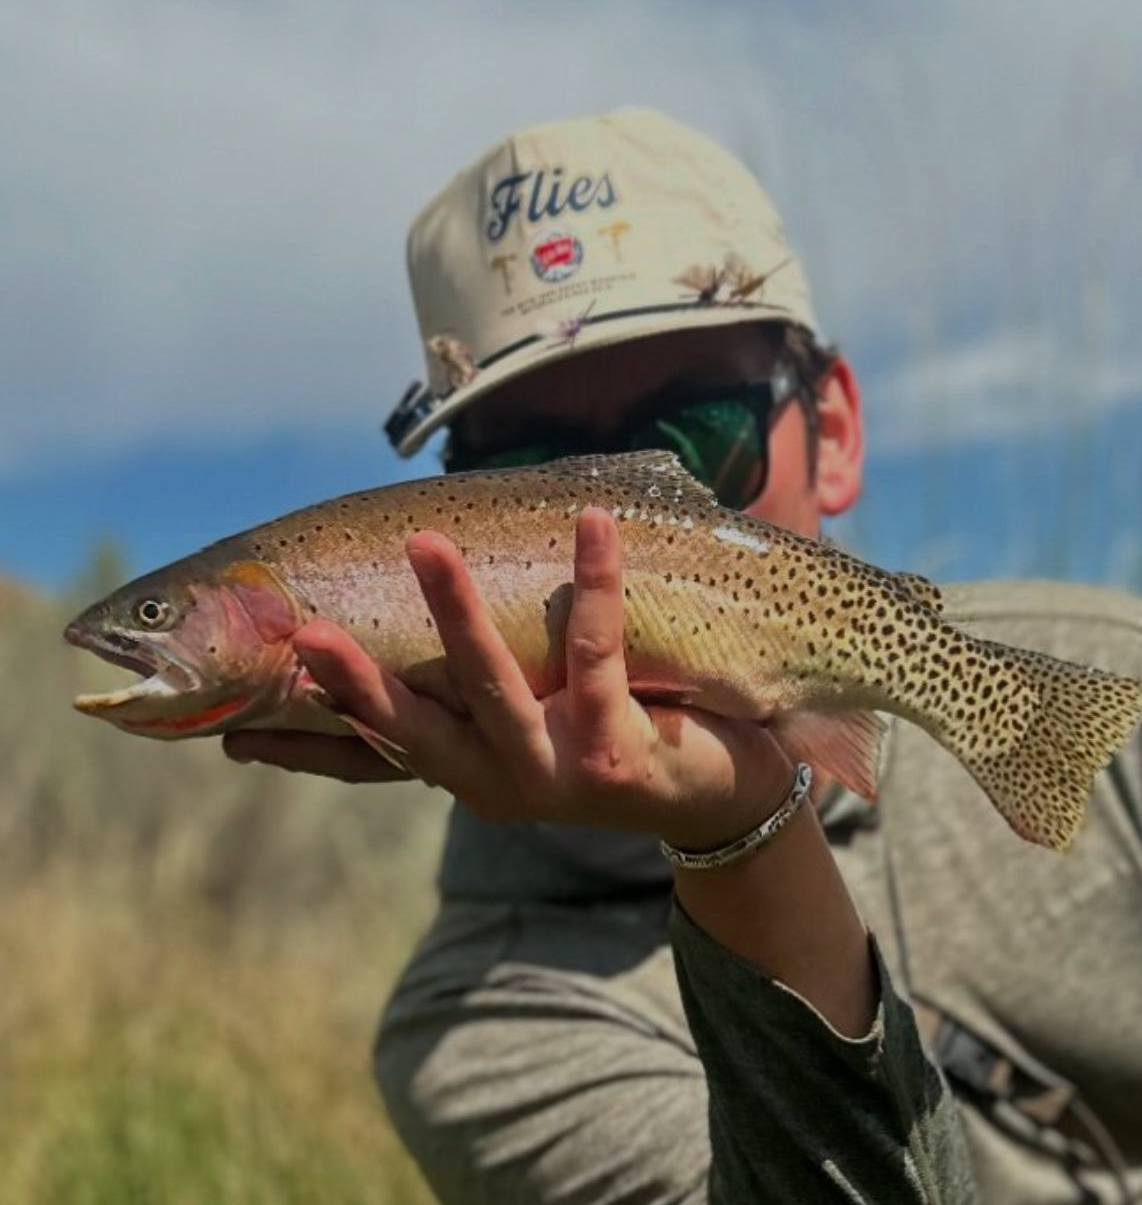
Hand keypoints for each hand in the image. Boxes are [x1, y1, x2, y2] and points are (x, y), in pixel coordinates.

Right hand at [224, 508, 795, 850]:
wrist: (725, 801)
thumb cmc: (618, 739)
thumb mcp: (536, 724)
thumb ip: (481, 692)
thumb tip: (421, 620)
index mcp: (470, 773)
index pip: (375, 759)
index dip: (308, 747)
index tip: (233, 732)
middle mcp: (500, 781)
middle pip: (413, 729)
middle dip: (357, 683)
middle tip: (303, 630)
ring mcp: (556, 771)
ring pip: (492, 685)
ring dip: (455, 614)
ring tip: (428, 542)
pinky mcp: (617, 754)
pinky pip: (594, 651)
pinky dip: (590, 580)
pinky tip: (592, 522)